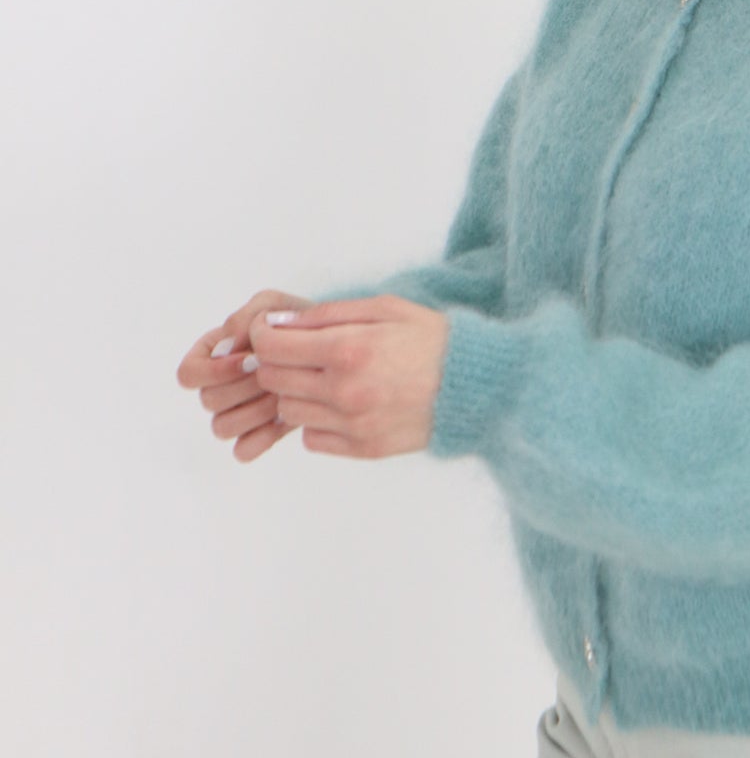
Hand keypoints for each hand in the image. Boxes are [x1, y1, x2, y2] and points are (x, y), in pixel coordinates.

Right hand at [176, 288, 314, 463]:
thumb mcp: (271, 304)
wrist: (328, 347)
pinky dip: (262, 436)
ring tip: (283, 393)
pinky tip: (285, 416)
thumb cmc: (294, 322)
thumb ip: (244, 318)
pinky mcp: (256, 434)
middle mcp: (217, 386)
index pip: (188, 374)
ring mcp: (235, 413)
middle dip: (245, 387)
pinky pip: (243, 450)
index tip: (250, 359)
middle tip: (277, 373)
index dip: (214, 371)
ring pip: (222, 428)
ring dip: (255, 411)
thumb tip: (224, 348)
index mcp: (212, 354)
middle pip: (209, 401)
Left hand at [243, 293, 449, 458]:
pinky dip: (317, 421)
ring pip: (288, 412)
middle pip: (274, 380)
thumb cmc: (432, 338)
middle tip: (296, 352)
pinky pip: (313, 439)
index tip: (272, 331)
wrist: (477, 385)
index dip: (264, 335)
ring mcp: (353, 425)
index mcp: (348, 350)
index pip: (274, 347)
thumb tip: (279, 322)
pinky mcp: (363, 449)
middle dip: (277, 362)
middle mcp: (345, 391)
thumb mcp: (384, 308)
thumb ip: (328, 314)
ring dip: (295, 393)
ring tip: (322, 378)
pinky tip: (339, 403)